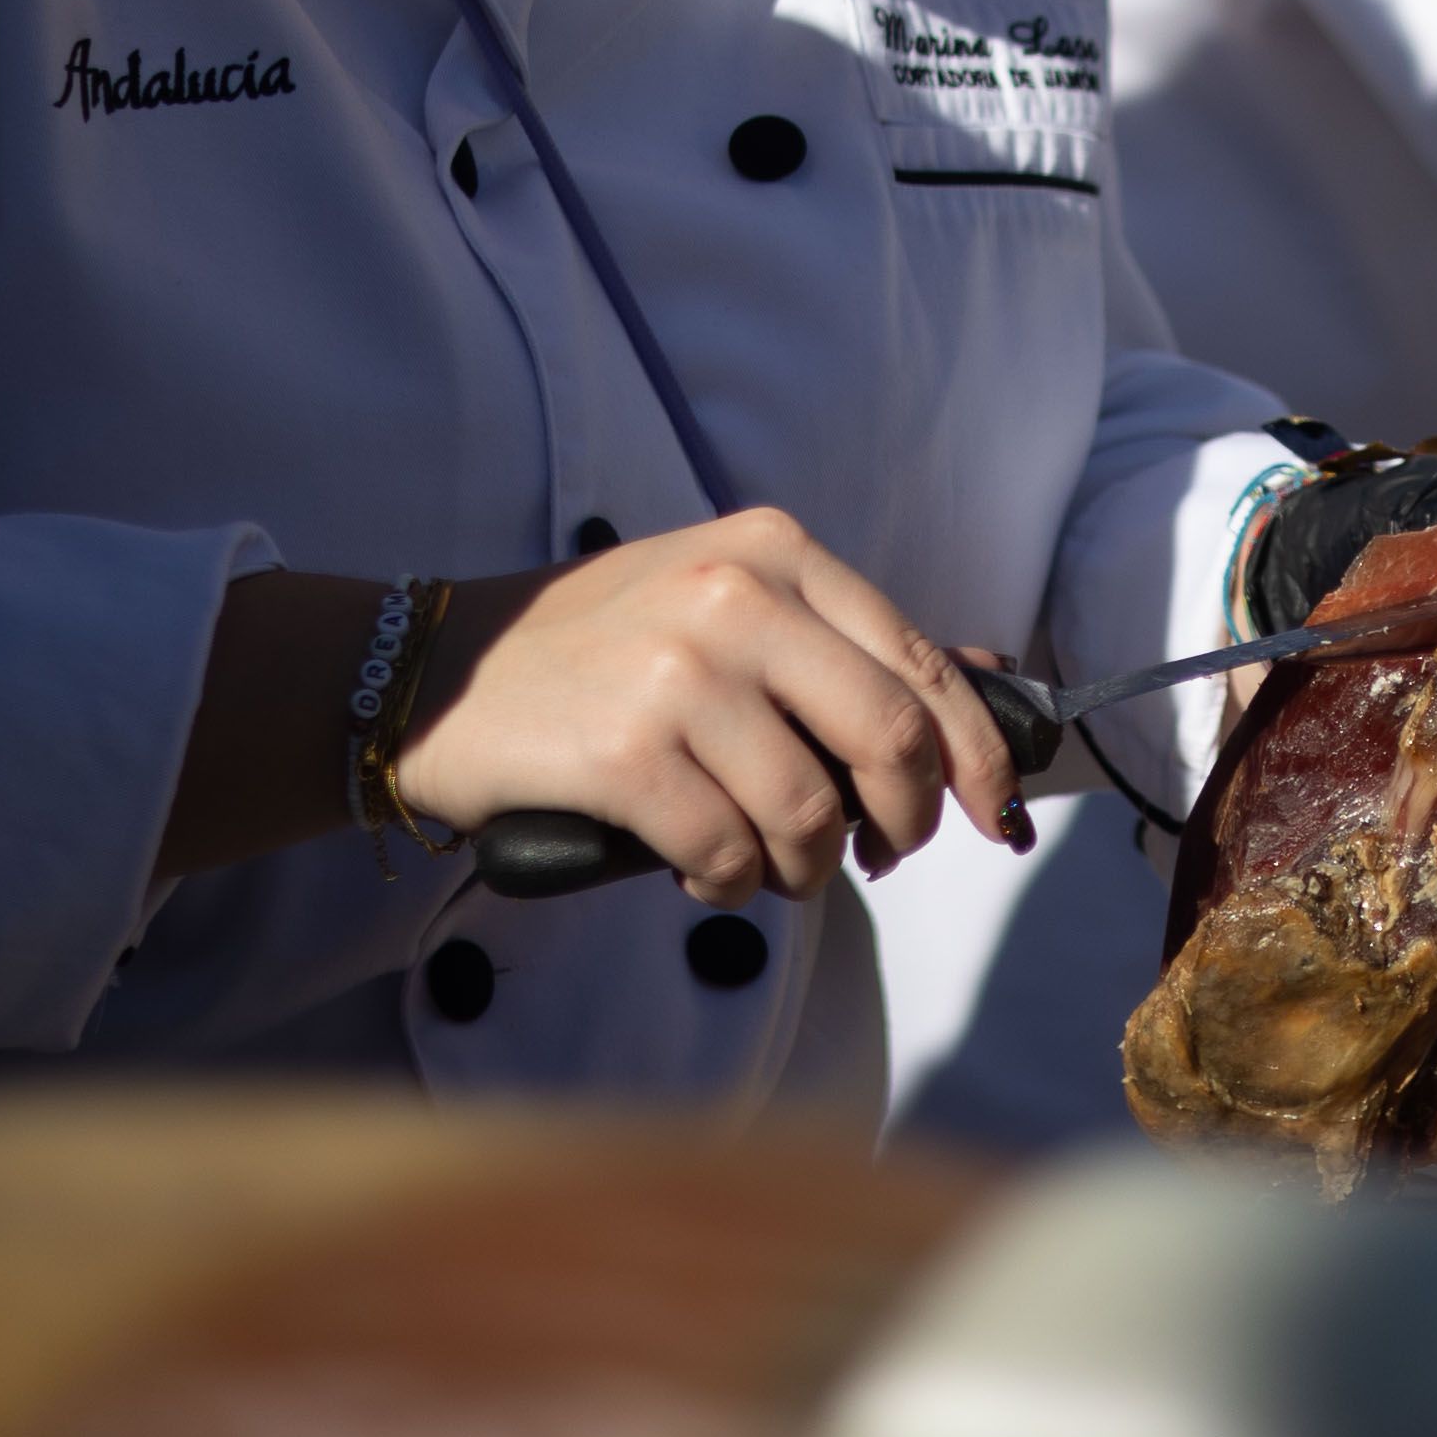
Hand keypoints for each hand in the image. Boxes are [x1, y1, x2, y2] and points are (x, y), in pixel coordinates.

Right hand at [396, 510, 1025, 902]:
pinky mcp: (624, 754)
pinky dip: (730, 884)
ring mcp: (678, 672)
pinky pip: (729, 853)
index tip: (999, 813)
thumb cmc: (597, 649)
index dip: (980, 753)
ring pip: (810, 812)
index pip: (922, 662)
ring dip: (804, 867)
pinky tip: (702, 870)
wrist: (437, 674)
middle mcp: (736, 598)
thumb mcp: (726, 603)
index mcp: (776, 552)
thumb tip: (990, 681)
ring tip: (766, 865)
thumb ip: (844, 643)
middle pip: (890, 739)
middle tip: (878, 856)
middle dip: (904, 822)